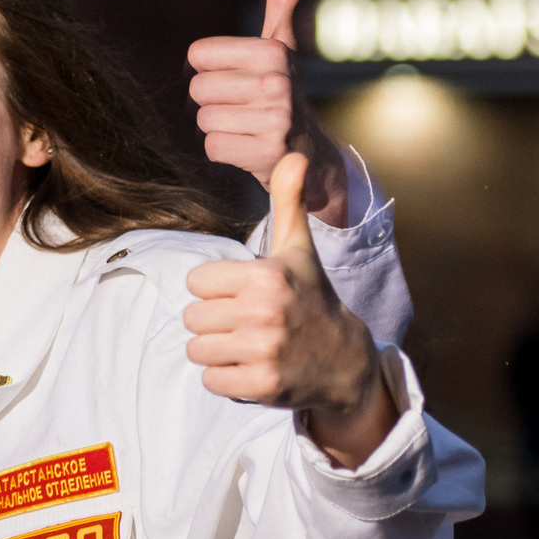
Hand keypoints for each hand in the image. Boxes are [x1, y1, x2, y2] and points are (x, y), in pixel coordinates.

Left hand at [184, 152, 396, 467]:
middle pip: (193, 317)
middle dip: (216, 321)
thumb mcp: (298, 249)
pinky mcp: (261, 385)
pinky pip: (210, 379)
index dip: (216, 290)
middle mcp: (265, 312)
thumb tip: (293, 153)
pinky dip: (225, 377)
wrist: (345, 360)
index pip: (196, 282)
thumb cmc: (310, 297)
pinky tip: (254, 367)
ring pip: (197, 349)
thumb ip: (288, 201)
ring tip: (250, 344)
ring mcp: (264, 351)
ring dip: (218, 350)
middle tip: (250, 322)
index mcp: (266, 276)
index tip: (246, 294)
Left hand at [186, 0, 349, 224]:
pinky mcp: (268, 154)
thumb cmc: (282, 95)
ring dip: (217, 127)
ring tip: (246, 127)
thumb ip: (280, 5)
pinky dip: (224, 152)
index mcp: (273, 52)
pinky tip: (249, 148)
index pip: (197, 55)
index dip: (208, 69)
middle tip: (241, 107)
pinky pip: (213, 147)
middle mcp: (277, 83)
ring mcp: (275, 120)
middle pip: (197, 89)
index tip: (235, 78)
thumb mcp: (281, 49)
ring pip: (203, 120)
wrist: (311, 156)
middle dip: (211, 101)